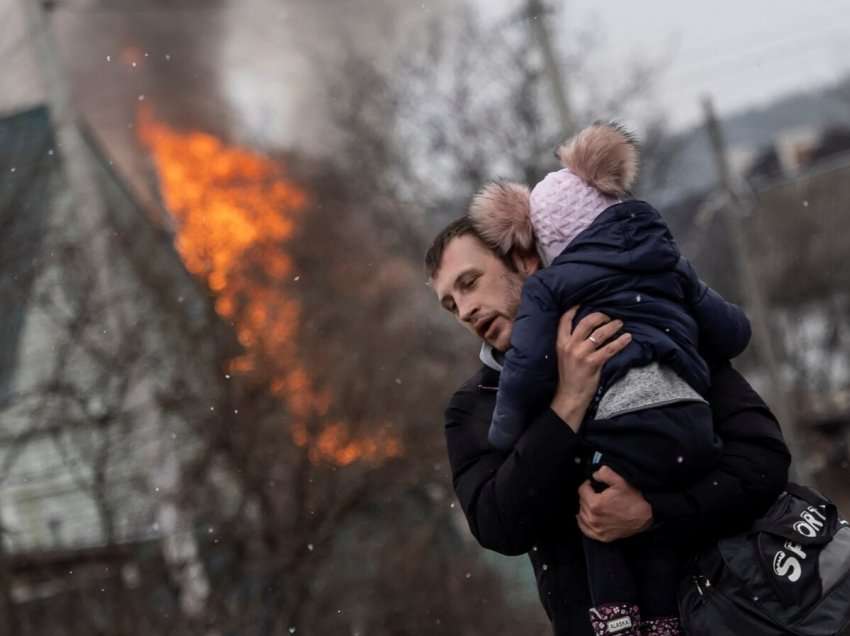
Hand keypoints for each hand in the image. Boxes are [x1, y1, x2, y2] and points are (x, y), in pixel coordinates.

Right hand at [549, 307, 630, 430]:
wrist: (570, 396)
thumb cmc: (569, 376)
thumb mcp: (564, 355)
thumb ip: (572, 342)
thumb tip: (588, 329)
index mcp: (561, 343)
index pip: (565, 320)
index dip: (574, 309)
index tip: (583, 302)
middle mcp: (570, 346)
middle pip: (586, 322)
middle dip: (600, 316)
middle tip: (609, 316)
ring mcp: (581, 354)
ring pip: (600, 334)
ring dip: (612, 327)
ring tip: (620, 324)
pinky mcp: (592, 363)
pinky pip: (610, 349)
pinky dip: (620, 342)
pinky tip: (627, 338)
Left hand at [576, 466, 652, 541]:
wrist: (646, 515)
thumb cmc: (634, 499)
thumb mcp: (620, 480)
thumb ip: (604, 473)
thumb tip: (594, 475)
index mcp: (595, 504)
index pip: (582, 490)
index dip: (588, 484)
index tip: (593, 484)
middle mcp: (593, 518)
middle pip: (581, 502)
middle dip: (587, 496)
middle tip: (595, 493)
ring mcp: (597, 529)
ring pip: (581, 515)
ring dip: (585, 508)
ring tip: (593, 503)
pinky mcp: (602, 537)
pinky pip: (585, 529)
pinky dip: (584, 522)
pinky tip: (586, 517)